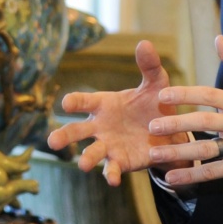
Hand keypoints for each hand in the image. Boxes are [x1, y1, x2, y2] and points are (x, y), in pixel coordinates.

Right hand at [45, 39, 191, 184]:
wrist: (170, 132)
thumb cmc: (155, 104)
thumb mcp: (155, 84)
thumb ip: (149, 66)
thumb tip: (144, 43)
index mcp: (103, 104)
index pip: (83, 102)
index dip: (74, 102)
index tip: (66, 104)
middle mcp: (100, 126)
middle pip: (76, 131)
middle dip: (64, 136)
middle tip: (52, 142)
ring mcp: (108, 145)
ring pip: (90, 152)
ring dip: (85, 158)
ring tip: (82, 165)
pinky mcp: (120, 161)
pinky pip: (112, 169)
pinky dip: (110, 174)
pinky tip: (112, 180)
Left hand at [143, 35, 222, 186]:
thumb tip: (218, 38)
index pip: (209, 95)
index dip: (186, 95)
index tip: (162, 96)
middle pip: (204, 122)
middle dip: (177, 124)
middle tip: (152, 127)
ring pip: (207, 150)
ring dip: (179, 153)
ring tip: (154, 154)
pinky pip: (215, 172)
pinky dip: (194, 177)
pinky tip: (173, 179)